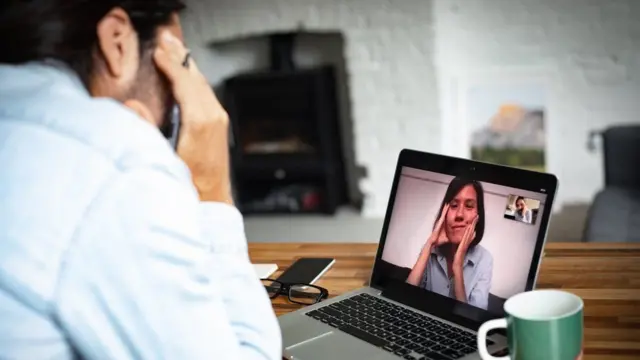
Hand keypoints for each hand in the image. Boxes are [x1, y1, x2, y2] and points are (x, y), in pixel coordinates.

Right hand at [154, 31, 232, 203]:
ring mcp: (219, 119)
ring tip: (174, 50)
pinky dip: (194, 79)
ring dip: (187, 66)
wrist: (212, 200)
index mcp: (199, 122)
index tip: (158, 51)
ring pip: (203, 84)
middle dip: (180, 58)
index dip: (170, 64)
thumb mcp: (162, 159)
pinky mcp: (220, 123)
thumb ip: (146, 130)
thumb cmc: (188, 184)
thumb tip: (132, 105)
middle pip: (195, 78)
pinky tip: (186, 75)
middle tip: (165, 40)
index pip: (184, 83)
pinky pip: (206, 93)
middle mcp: (213, 117)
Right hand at [426, 204, 449, 247]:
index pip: (445, 219)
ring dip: (445, 209)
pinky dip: (444, 211)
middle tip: (448, 204)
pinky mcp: (439, 222)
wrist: (433, 242)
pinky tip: (446, 207)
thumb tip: (455, 239)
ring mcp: (439, 222)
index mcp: (442, 226)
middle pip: (444, 215)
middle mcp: (440, 223)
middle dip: (446, 210)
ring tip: (447, 203)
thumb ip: (450, 237)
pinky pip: (443, 215)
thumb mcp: (447, 238)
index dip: (447, 214)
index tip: (449, 210)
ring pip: (443, 214)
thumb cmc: (438, 240)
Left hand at [453, 215, 477, 269]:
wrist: (456, 268)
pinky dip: (468, 234)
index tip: (473, 221)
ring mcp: (465, 245)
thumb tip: (459, 246)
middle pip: (471, 232)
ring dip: (472, 226)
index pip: (468, 234)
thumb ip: (458, 249)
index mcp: (464, 244)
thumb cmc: (456, 261)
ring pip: (469, 234)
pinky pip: (466, 239)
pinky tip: (470, 228)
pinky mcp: (463, 247)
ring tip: (475, 219)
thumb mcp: (457, 253)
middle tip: (476, 217)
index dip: (471, 228)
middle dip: (473, 224)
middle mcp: (465, 244)